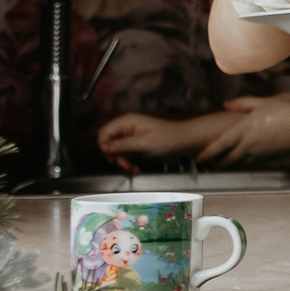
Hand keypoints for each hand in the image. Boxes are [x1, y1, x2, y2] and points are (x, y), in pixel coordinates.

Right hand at [95, 112, 221, 166]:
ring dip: (122, 162)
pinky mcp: (137, 146)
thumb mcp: (144, 143)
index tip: (114, 159)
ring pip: (116, 152)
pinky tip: (136, 169)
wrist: (188, 142)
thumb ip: (122, 146)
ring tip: (133, 169)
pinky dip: (128, 163)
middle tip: (126, 166)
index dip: (105, 147)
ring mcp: (131, 137)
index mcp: (127, 122)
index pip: (103, 133)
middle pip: (107, 143)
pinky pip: (125, 156)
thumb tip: (102, 147)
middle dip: (115, 157)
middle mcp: (127, 128)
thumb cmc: (169, 139)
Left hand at [193, 96, 289, 164]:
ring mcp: (259, 153)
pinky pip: (251, 162)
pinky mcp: (268, 157)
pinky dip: (243, 162)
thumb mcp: (262, 103)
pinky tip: (243, 159)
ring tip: (221, 164)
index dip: (208, 153)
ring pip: (239, 163)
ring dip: (229, 164)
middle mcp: (249, 144)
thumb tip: (225, 104)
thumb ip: (242, 103)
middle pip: (227, 159)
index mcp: (244, 129)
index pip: (221, 144)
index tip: (199, 159)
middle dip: (217, 162)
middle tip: (208, 164)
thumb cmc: (284, 112)